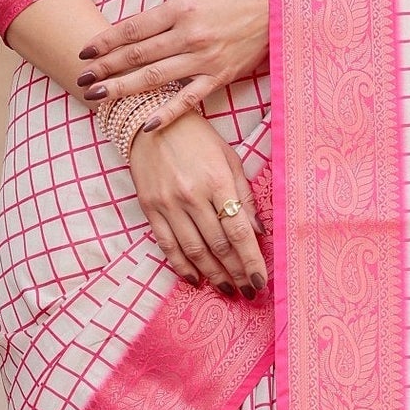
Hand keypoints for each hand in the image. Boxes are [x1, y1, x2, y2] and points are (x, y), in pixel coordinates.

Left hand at [77, 0, 268, 131]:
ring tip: (97, 96)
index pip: (133, 28)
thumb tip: (134, 33)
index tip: (84, 51)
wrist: (275, 11)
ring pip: (154, 77)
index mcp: (179, 8)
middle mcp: (188, 34)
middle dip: (105, 67)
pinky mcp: (219, 77)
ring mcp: (203, 58)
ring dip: (123, 89)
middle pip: (137, 54)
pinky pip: (188, 99)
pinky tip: (146, 124)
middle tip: (81, 78)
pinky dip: (166, 113)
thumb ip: (166, 13)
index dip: (105, 41)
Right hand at [128, 112, 265, 296]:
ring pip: (193, 250)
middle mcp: (191, 195)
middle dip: (235, 272)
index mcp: (217, 180)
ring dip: (213, 274)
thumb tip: (258, 232)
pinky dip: (182, 266)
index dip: (250, 260)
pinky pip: (167, 245)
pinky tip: (196, 279)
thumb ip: (243, 195)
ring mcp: (168, 204)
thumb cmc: (197, 138)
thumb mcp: (228, 157)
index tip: (260, 281)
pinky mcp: (149, 208)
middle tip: (247, 290)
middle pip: (218, 246)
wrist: (149, 119)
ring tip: (227, 289)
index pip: (238, 231)